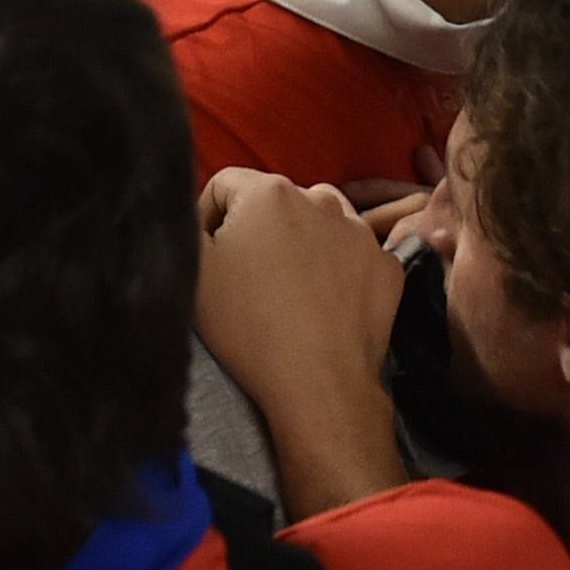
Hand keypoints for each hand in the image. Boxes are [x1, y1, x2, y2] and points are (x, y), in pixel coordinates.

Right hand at [195, 169, 411, 506]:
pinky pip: (351, 255)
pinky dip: (336, 270)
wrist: (319, 385)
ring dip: (299, 245)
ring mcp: (360, 232)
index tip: (211, 260)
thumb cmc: (249, 328)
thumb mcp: (193, 273)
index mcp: (269, 192)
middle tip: (247, 280)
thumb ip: (183, 226)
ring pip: (317, 224)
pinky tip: (321, 304)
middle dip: (257, 232)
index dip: (207, 220)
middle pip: (274, 202)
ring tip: (287, 291)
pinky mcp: (386, 265)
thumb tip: (189, 213)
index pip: (224, 185)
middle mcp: (321, 198)